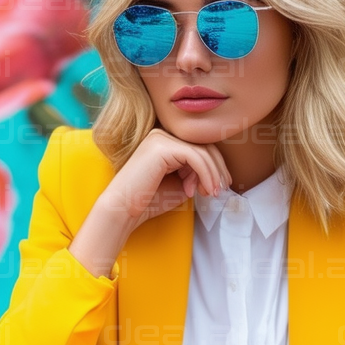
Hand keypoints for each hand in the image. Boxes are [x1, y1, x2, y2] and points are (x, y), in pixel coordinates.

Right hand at [100, 128, 232, 229]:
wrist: (124, 210)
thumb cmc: (149, 200)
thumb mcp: (181, 183)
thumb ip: (196, 172)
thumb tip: (217, 171)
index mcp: (165, 141)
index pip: (199, 147)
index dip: (215, 166)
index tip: (218, 186)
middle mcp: (162, 134)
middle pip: (204, 145)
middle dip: (217, 169)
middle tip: (221, 189)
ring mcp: (161, 137)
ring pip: (202, 151)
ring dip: (212, 174)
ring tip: (212, 193)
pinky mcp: (162, 146)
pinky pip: (195, 157)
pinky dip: (205, 174)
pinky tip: (204, 190)